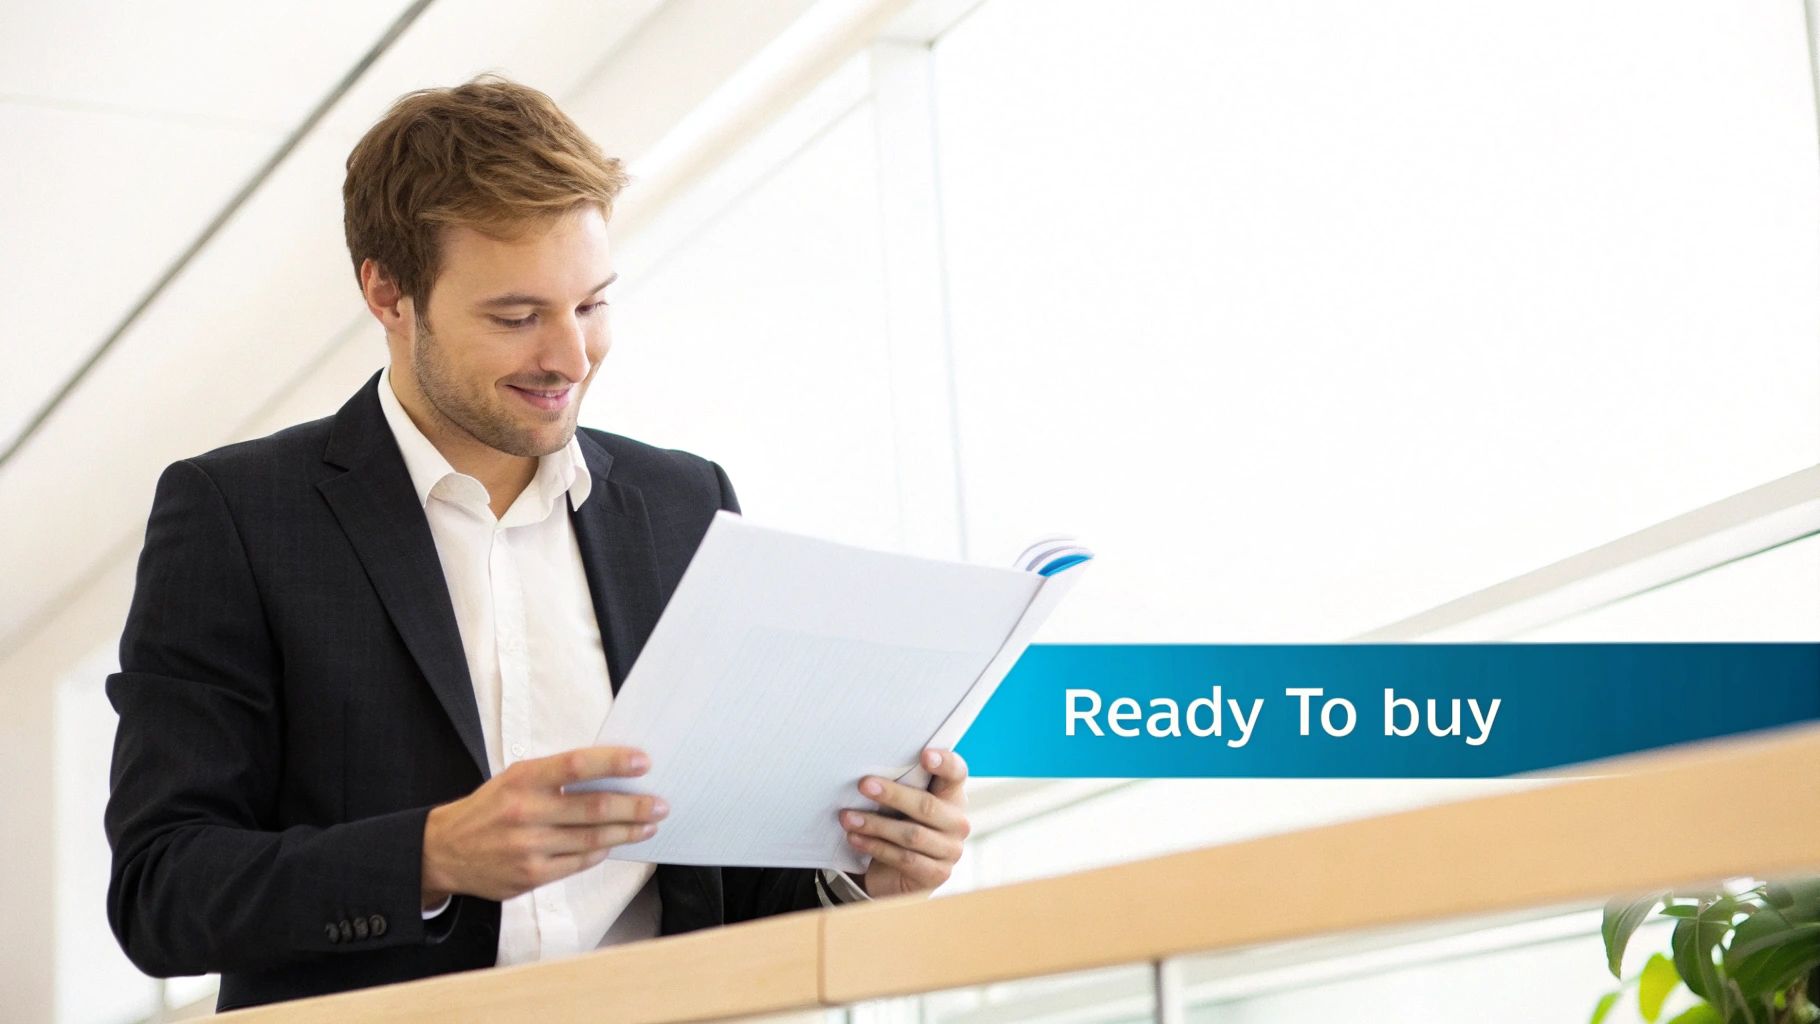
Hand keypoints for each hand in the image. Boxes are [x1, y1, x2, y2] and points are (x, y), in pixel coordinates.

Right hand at [420, 746, 666, 905]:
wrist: (444, 851)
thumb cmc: (490, 808)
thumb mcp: (514, 779)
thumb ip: (556, 776)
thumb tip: (610, 773)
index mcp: (523, 780)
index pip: (576, 765)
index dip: (613, 762)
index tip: (643, 763)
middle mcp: (526, 813)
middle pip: (594, 808)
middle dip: (635, 806)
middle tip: (660, 805)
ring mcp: (529, 847)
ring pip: (592, 839)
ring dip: (627, 832)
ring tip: (648, 825)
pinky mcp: (531, 875)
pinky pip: (579, 863)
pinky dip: (601, 852)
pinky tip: (615, 843)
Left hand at [840, 748, 969, 898]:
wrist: (898, 874)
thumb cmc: (899, 825)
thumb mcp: (901, 805)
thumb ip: (901, 786)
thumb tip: (869, 772)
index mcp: (952, 795)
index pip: (957, 773)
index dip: (945, 763)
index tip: (925, 754)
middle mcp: (957, 822)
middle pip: (927, 805)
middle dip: (893, 794)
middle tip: (864, 784)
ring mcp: (951, 850)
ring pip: (912, 834)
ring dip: (875, 824)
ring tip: (847, 817)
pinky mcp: (937, 874)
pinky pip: (905, 858)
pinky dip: (876, 847)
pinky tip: (855, 838)